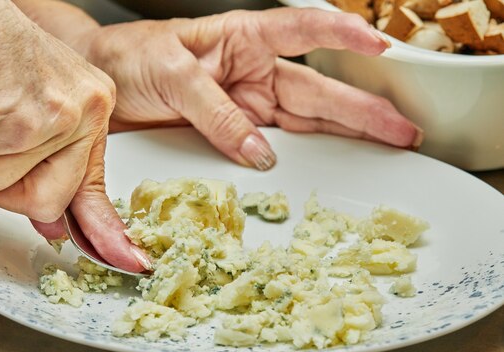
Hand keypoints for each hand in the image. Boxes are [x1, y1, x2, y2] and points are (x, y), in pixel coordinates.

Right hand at [0, 0, 147, 271]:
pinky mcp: (11, 116)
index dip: (102, 231)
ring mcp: (51, 116)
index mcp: (90, 112)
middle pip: (40, 201)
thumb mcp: (27, 110)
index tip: (122, 258)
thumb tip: (52, 227)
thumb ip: (43, 170)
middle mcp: (81, 113)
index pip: (95, 187)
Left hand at [82, 8, 421, 169]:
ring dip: (348, 133)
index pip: (302, 31)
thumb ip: (215, 111)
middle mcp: (253, 72)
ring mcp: (248, 105)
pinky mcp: (235, 132)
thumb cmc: (132, 58)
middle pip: (318, 89)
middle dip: (363, 108)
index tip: (378, 46)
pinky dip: (303, 157)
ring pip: (308, 119)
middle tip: (402, 129)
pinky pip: (277, 144)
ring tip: (387, 145)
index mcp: (243, 39)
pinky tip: (332, 163)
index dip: (342, 35)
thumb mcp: (172, 75)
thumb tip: (257, 152)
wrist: (105, 84)